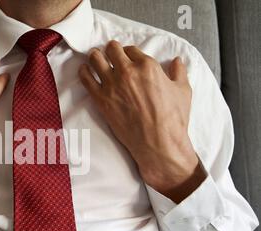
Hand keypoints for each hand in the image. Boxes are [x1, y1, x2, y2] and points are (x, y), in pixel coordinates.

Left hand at [79, 41, 204, 202]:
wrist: (158, 142)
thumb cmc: (172, 119)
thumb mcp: (183, 91)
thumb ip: (179, 72)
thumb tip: (177, 61)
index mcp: (148, 66)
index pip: (131, 49)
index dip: (127, 52)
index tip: (125, 56)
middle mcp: (128, 71)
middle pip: (111, 49)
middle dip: (110, 50)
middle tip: (108, 54)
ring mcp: (112, 85)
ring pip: (96, 59)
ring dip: (95, 56)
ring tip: (95, 58)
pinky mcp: (101, 100)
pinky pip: (86, 79)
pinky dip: (84, 71)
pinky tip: (84, 70)